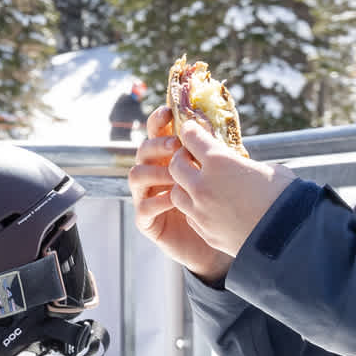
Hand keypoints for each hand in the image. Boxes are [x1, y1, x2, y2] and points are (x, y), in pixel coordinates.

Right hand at [130, 106, 230, 282]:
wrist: (215, 243)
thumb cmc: (217, 205)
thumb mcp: (216, 175)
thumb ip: (212, 153)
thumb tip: (219, 127)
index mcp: (167, 158)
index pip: (157, 133)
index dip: (158, 121)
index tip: (169, 112)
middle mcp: (153, 174)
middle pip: (142, 150)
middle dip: (157, 145)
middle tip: (175, 146)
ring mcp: (146, 197)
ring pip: (136, 175)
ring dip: (155, 171)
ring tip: (176, 176)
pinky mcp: (146, 221)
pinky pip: (144, 207)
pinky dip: (158, 201)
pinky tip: (175, 199)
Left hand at [165, 116, 295, 261]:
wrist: (291, 238)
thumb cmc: (285, 197)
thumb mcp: (266, 169)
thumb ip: (243, 164)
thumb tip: (238, 166)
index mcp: (219, 162)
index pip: (191, 137)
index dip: (191, 131)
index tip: (192, 130)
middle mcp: (203, 186)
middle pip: (176, 165)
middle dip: (181, 159)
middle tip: (192, 158)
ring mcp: (201, 212)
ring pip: (177, 193)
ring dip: (184, 186)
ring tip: (199, 186)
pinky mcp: (206, 232)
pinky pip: (190, 216)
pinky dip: (194, 209)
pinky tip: (208, 207)